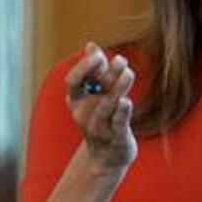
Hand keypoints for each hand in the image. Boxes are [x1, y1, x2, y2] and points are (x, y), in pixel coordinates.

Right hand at [64, 42, 136, 170]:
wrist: (106, 156)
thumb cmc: (102, 119)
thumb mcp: (95, 96)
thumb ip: (94, 71)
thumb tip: (91, 45)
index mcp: (76, 101)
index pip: (73, 81)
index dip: (84, 67)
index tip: (100, 55)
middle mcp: (84, 114)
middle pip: (92, 91)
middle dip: (105, 74)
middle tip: (121, 60)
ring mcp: (99, 127)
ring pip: (106, 106)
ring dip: (118, 88)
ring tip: (128, 73)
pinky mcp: (116, 138)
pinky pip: (118, 124)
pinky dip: (122, 112)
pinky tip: (127, 101)